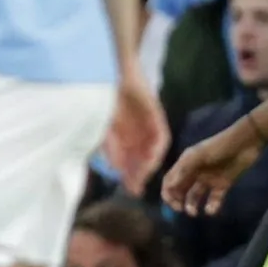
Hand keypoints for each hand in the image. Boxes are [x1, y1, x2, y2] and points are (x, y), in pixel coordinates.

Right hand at [100, 70, 168, 192]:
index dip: (130, 178)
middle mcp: (140, 137)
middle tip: (136, 189)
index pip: (131, 164)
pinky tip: (151, 158)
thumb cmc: (108, 101)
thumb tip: (116, 170)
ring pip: (153, 152)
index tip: (129, 190)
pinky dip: (157, 149)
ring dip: (149, 166)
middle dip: (139, 176)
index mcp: (128, 140)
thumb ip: (111, 149)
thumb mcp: (106, 130)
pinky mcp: (157, 118)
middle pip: (143, 161)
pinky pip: (161, 138)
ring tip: (143, 176)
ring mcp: (150, 128)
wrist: (118, 76)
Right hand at [162, 121, 262, 213]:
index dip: (168, 193)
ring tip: (195, 213)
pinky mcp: (223, 184)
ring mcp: (209, 179)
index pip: (170, 180)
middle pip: (180, 190)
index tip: (173, 204)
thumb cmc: (220, 146)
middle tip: (182, 210)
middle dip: (178, 201)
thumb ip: (184, 170)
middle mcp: (195, 172)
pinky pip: (214, 199)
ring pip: (195, 196)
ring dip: (192, 205)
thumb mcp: (199, 156)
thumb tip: (169, 187)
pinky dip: (211, 207)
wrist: (246, 143)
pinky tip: (211, 210)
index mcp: (186, 163)